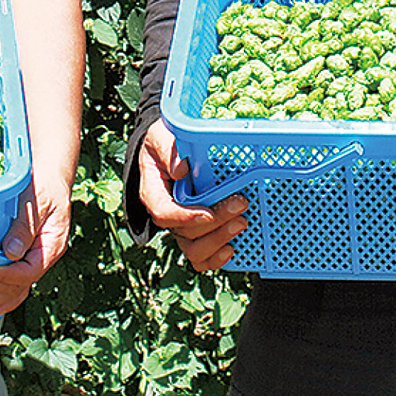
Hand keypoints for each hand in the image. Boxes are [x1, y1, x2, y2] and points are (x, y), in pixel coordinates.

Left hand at [0, 177, 70, 316]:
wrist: (50, 176)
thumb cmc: (45, 185)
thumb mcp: (37, 202)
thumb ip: (25, 227)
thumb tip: (10, 253)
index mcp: (51, 246)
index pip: (27, 272)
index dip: (2, 274)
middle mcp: (44, 258)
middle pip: (17, 285)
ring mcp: (34, 260)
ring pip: (15, 289)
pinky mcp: (24, 257)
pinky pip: (15, 284)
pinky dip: (1, 296)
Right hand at [138, 118, 247, 271]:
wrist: (168, 150)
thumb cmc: (163, 143)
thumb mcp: (160, 137)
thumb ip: (169, 149)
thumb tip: (182, 168)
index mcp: (153, 192)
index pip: (162, 212)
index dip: (184, 218)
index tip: (206, 212)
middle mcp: (166, 213)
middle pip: (185, 232)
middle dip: (215, 223)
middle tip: (240, 204)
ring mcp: (180, 225)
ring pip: (193, 249)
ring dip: (219, 240)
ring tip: (241, 223)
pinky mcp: (195, 231)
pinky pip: (201, 256)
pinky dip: (216, 258)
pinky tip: (232, 249)